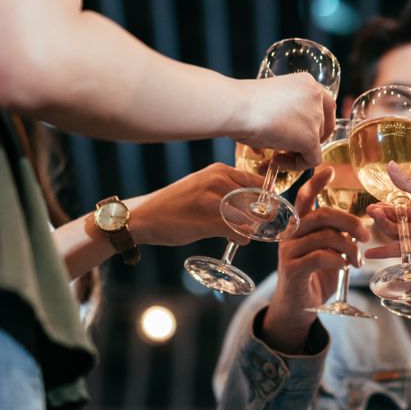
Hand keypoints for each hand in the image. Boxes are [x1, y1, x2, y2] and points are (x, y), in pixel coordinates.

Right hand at [126, 163, 262, 246]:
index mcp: (219, 170)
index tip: (266, 210)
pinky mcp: (208, 221)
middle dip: (261, 216)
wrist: (143, 217)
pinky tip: (236, 239)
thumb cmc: (175, 204)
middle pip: (257, 201)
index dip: (266, 199)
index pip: (257, 182)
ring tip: (242, 232)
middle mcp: (218, 181)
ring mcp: (214, 201)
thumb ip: (226, 188)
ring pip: (251, 218)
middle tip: (257, 226)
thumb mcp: (202, 185)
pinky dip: (242, 238)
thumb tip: (255, 202)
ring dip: (251, 229)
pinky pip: (240, 232)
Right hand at [234, 73, 335, 169]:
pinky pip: (312, 160)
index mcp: (307, 83)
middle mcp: (316, 96)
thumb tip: (267, 143)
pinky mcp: (310, 138)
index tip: (297, 133)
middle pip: (323, 126)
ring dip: (297, 153)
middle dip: (306, 140)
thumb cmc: (241, 103)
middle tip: (285, 148)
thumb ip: (279, 116)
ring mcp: (315, 117)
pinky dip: (296, 166)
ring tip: (273, 155)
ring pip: (317, 145)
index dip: (314, 123)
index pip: (325, 106)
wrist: (236, 107)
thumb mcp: (267, 103)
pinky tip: (276, 162)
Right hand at [262, 167, 369, 352]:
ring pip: (324, 236)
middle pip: (321, 215)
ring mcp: (289, 251)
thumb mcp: (326, 250)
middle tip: (366, 234)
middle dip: (349, 221)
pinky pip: (320, 257)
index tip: (330, 170)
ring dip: (349, 247)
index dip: (316, 182)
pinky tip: (345, 267)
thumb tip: (361, 223)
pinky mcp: (293, 270)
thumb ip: (335, 234)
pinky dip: (339, 261)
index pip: (305, 197)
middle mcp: (290, 234)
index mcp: (299, 225)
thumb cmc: (315, 275)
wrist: (297, 307)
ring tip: (358, 260)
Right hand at [365, 161, 410, 258]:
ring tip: (369, 224)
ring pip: (401, 232)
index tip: (372, 204)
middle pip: (400, 218)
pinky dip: (389, 252)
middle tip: (369, 213)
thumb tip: (389, 165)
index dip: (388, 204)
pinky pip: (407, 249)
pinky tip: (371, 254)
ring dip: (384, 229)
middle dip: (383, 216)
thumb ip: (410, 183)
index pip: (404, 202)